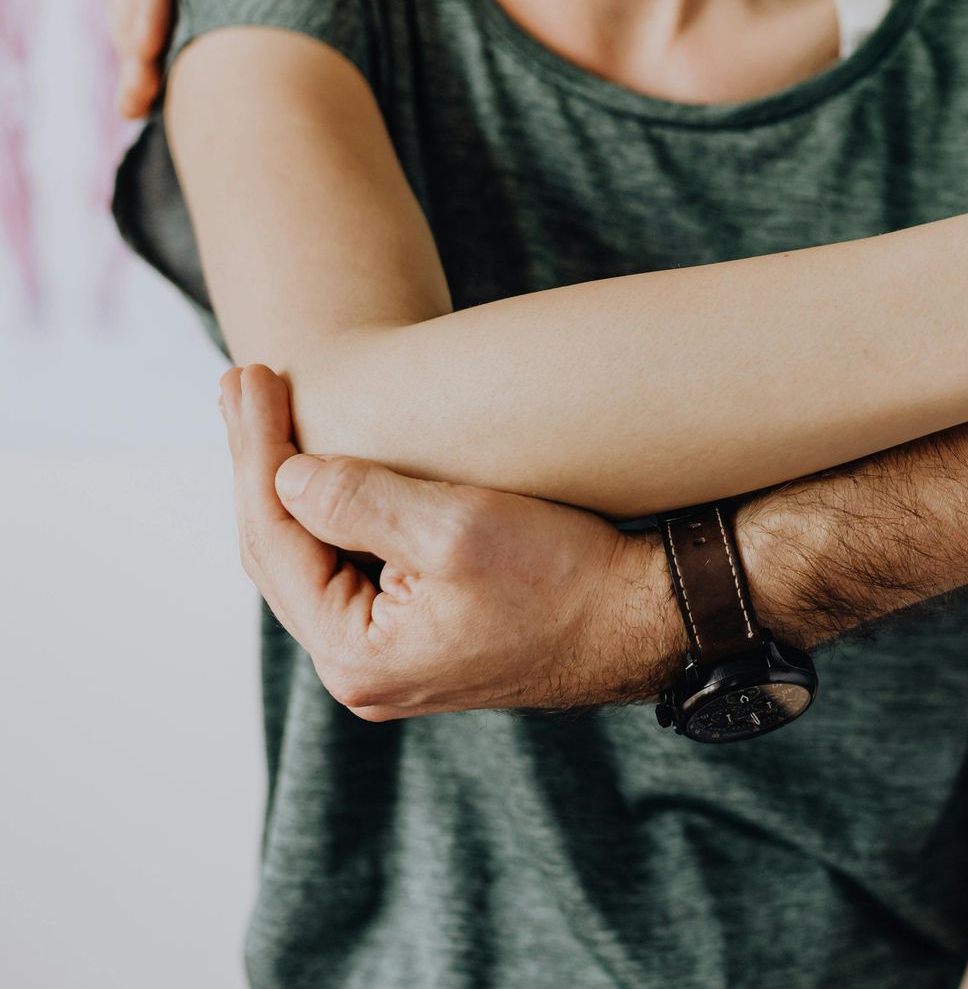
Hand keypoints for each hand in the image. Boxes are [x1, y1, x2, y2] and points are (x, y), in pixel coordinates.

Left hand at [217, 365, 674, 720]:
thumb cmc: (567, 576)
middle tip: (240, 382)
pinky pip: (348, 571)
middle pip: (279, 553)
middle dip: (259, 463)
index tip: (251, 377)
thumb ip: (359, 500)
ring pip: (310, 562)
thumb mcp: (458, 528)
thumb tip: (284, 474)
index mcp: (357, 654)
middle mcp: (362, 671)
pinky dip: (330, 514)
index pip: (274, 539)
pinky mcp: (420, 639)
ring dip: (288, 484)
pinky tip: (323, 470)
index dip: (256, 452)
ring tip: (266, 412)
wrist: (644, 620)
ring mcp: (390, 660)